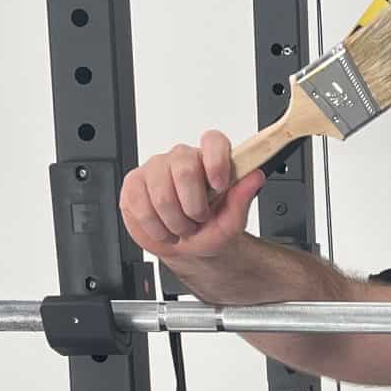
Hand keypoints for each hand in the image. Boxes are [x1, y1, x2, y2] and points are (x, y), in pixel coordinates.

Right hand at [119, 132, 265, 277]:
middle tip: (198, 220)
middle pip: (185, 168)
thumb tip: (255, 176)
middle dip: (193, 206)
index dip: (216, 160)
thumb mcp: (231, 223)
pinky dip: (155, 226)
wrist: (188, 250)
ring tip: (182, 228)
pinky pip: (140, 204)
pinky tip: (164, 229)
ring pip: (161, 192)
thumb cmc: (210, 230)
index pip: (213, 141)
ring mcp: (156, 168)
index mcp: (210, 161)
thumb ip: (242, 199)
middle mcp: (182, 159)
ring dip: (175, 221)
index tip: (219, 184)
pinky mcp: (134, 184)